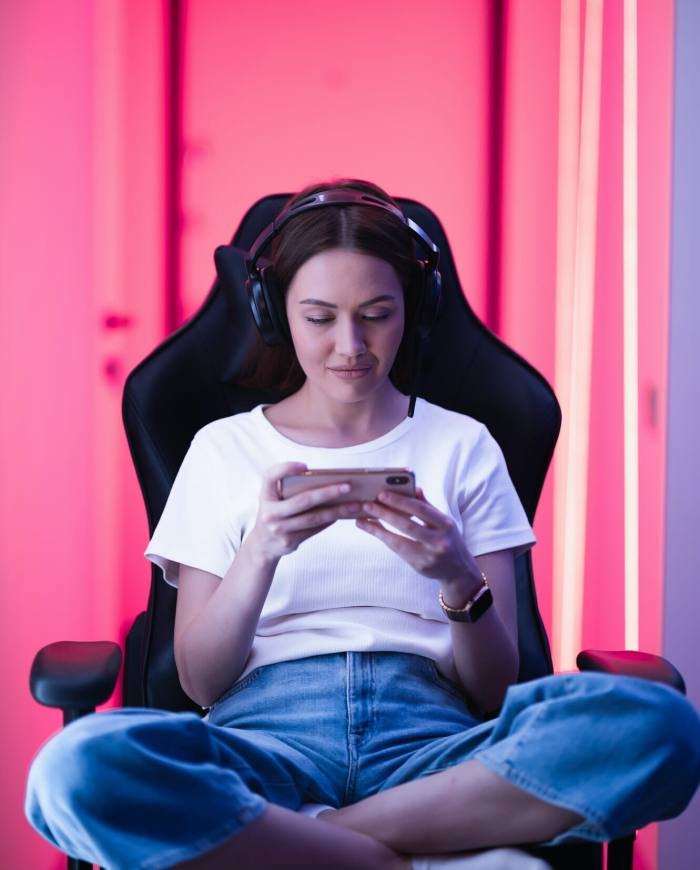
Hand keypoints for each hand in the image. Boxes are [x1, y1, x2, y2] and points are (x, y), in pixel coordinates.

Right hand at [249, 462, 362, 562]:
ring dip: (337, 510)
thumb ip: (288, 488)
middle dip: (328, 492)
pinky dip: (330, 521)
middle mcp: (269, 512)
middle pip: (303, 500)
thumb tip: (325, 481)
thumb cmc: (275, 513)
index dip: (286, 469)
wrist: (263, 545)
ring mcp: (279, 529)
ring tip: (355, 504)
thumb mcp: (273, 499)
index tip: (305, 466)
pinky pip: (314, 529)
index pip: (270, 477)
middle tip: (347, 486)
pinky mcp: (289, 541)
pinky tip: (343, 514)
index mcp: (265, 496)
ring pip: (313, 518)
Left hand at [355, 487, 480, 589]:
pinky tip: (372, 530)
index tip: (382, 493)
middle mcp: (440, 541)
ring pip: (399, 541)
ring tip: (362, 518)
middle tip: (367, 504)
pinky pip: (398, 551)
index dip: (401, 502)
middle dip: (385, 514)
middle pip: (408, 525)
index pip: (421, 510)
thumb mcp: (443, 522)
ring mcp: (430, 556)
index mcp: (446, 524)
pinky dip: (384, 538)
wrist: (459, 570)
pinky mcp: (420, 566)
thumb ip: (428, 506)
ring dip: (378, 528)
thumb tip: (414, 488)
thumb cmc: (447, 539)